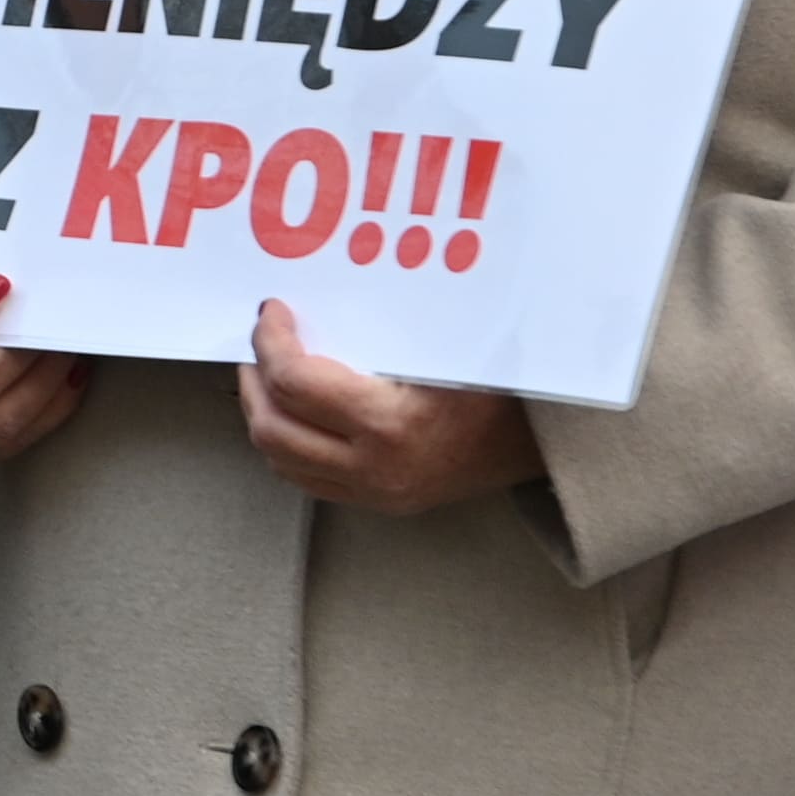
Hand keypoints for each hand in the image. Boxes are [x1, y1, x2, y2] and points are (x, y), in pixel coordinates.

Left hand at [236, 300, 542, 513]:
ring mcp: (372, 494)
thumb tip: (318, 291)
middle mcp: (374, 468)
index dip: (271, 341)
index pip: (296, 383)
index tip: (272, 310)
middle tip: (260, 343)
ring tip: (269, 373)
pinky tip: (295, 410)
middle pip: (274, 429)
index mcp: (390, 424)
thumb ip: (382, 325)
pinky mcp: (376, 504)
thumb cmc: (499, 384)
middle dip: (255, 379)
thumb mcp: (447, 344)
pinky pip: (305, 478)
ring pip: (281, 460)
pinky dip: (287, 442)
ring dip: (264, 412)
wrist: (540, 445)